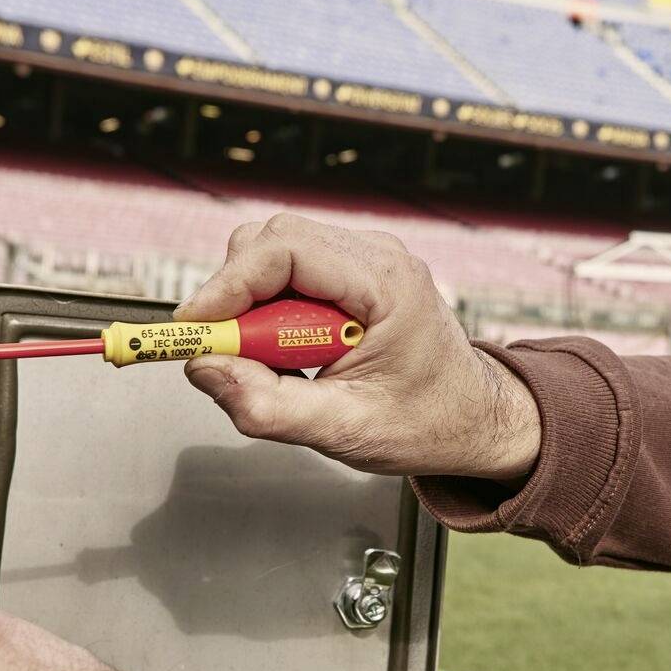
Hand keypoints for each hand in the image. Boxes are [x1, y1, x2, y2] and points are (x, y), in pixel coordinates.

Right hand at [175, 213, 541, 482]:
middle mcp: (378, 257)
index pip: (286, 249)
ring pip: (274, 252)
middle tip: (229, 354)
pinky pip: (289, 272)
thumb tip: (205, 371)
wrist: (474, 418)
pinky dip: (269, 308)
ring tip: (274, 361)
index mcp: (388, 283)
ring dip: (252, 305)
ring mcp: (366, 260)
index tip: (195, 329)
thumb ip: (268, 407)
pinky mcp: (351, 273)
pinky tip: (289, 351)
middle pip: (273, 240)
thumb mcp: (344, 430)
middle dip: (234, 294)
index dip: (228, 285)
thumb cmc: (427, 423)